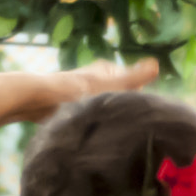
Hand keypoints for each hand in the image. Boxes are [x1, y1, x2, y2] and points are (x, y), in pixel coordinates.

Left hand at [37, 59, 157, 120]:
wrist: (39, 100)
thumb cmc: (77, 91)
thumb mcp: (111, 85)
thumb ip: (134, 78)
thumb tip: (156, 64)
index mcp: (107, 69)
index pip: (133, 83)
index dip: (136, 96)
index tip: (134, 109)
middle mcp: (95, 77)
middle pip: (118, 94)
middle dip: (121, 106)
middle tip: (121, 120)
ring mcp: (83, 91)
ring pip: (104, 105)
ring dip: (106, 115)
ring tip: (107, 127)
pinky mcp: (70, 105)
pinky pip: (90, 114)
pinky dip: (93, 121)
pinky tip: (92, 131)